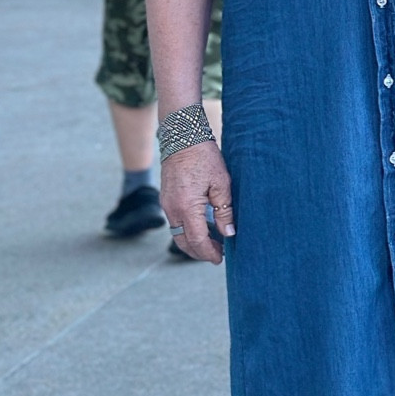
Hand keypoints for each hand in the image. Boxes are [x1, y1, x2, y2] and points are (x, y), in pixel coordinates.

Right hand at [161, 141, 233, 263]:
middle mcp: (172, 209)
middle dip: (200, 253)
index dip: (209, 253)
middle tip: (217, 255)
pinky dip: (187, 231)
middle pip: (184, 242)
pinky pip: (175, 223)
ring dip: (192, 243)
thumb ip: (224, 211)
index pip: (197, 241)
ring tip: (211, 244)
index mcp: (187, 207)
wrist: (182, 137)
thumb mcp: (222, 184)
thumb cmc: (205, 157)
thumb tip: (228, 234)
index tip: (221, 258)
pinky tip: (202, 228)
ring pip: (177, 234)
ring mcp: (166, 205)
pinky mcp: (166, 199)